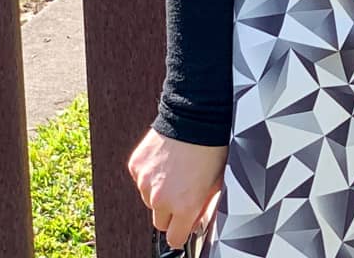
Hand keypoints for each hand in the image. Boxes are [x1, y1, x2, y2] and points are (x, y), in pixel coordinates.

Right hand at [127, 127, 227, 250]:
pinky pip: (141, 180)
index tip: (185, 225)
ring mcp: (145, 182)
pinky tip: (166, 160)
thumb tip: (199, 220)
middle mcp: (161, 198)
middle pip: (160, 222)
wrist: (195, 116)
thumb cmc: (212, 146)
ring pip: (149, 199)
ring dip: (160, 192)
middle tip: (183, 193)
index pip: (175, 239)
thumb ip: (206, 206)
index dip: (182, 231)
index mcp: (184, 205)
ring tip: (177, 171)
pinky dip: (151, 174)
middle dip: (170, 213)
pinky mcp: (136, 166)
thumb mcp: (218, 181)